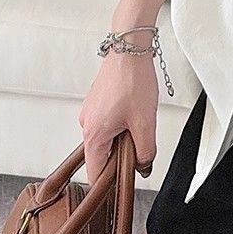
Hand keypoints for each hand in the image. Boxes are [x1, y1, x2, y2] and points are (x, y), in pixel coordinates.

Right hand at [78, 51, 158, 184]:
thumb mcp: (145, 121)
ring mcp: (90, 111)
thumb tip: (143, 166)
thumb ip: (145, 150)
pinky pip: (106, 122)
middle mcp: (87, 124)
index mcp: (94, 134)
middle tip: (139, 144)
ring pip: (105, 137)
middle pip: (101, 155)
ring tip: (138, 120)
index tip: (122, 185)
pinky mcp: (97, 101)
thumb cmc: (133, 79)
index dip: (109, 183)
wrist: (130, 48)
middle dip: (120, 155)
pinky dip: (120, 123)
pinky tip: (133, 110)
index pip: (95, 173)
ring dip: (122, 136)